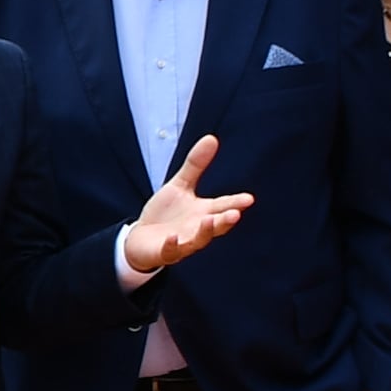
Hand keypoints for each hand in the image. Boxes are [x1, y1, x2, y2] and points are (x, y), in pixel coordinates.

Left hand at [116, 135, 255, 280]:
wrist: (141, 240)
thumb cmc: (165, 214)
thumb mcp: (180, 186)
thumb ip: (195, 165)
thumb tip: (212, 138)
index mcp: (203, 212)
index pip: (223, 207)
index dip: (236, 203)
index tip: (249, 198)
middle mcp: (197, 229)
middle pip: (216, 226)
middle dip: (225, 220)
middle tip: (236, 214)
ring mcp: (182, 242)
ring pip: (198, 240)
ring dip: (204, 232)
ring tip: (209, 220)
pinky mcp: (165, 252)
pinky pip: (171, 251)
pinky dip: (172, 245)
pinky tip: (172, 238)